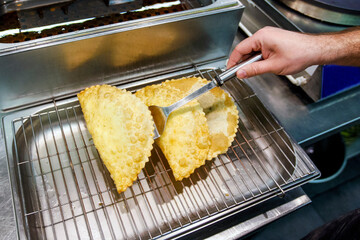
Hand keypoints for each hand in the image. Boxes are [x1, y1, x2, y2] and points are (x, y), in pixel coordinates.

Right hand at [227, 26, 359, 78]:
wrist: (315, 50)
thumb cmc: (299, 54)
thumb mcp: (273, 66)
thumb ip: (253, 70)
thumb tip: (240, 73)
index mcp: (262, 37)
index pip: (240, 49)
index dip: (233, 61)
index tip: (229, 71)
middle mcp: (264, 34)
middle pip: (245, 50)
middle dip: (242, 63)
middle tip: (241, 75)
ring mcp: (269, 37)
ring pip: (252, 51)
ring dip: (252, 62)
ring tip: (257, 71)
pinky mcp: (273, 41)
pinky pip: (260, 50)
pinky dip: (258, 59)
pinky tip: (263, 66)